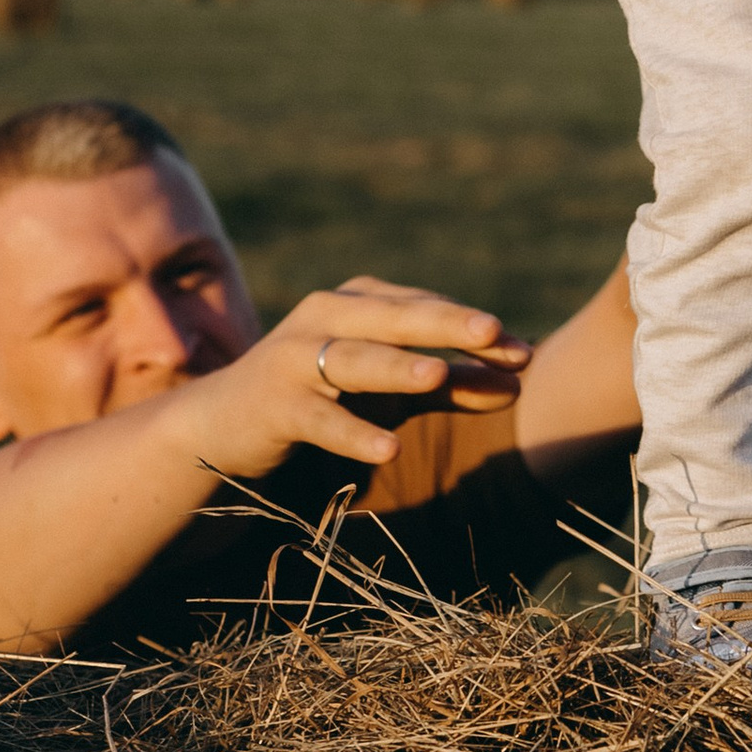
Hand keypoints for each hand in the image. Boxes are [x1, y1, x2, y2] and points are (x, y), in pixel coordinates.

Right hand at [204, 276, 529, 476]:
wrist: (228, 424)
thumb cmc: (324, 397)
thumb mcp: (390, 390)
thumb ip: (450, 384)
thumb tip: (518, 385)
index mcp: (360, 302)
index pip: (426, 310)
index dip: (472, 330)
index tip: (522, 353)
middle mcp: (326, 316)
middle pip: (395, 319)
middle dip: (445, 326)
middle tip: (493, 333)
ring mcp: (295, 358)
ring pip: (354, 359)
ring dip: (395, 367)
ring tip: (435, 378)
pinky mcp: (274, 404)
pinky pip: (320, 420)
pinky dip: (353, 433)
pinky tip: (388, 449)